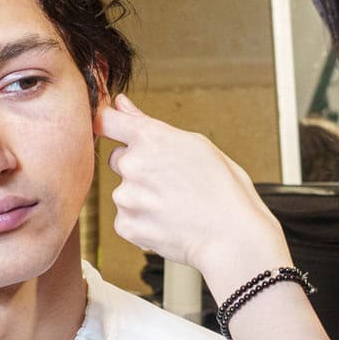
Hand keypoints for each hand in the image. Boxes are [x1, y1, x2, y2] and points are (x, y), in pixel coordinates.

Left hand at [99, 94, 291, 291]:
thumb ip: (148, 122)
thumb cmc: (223, 189)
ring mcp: (126, 197)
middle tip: (170, 181)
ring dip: (141, 196)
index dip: (106, 122)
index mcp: (149, 137)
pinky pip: (126, 217)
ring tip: (175, 204)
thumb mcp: (194, 144)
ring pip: (124, 191)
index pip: (106, 120)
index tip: (108, 126)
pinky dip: (142, 220)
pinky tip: (167, 221)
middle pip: (119, 159)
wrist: (232, 236)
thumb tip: (121, 104)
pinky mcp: (125, 225)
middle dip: (138, 167)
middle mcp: (131, 164)